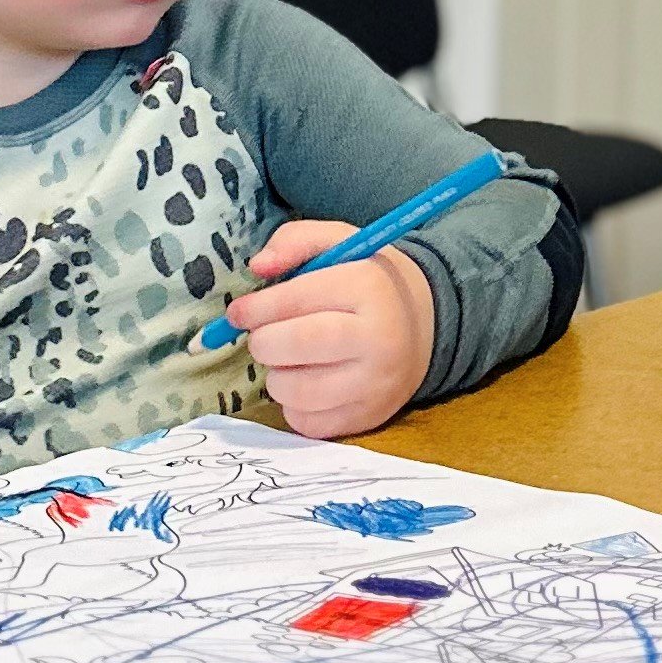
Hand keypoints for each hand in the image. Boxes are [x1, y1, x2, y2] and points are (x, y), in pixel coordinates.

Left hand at [230, 220, 436, 439]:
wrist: (423, 327)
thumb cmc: (368, 282)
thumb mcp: (340, 243)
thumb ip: (294, 241)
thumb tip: (259, 267)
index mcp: (369, 288)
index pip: (297, 299)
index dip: (256, 308)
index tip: (238, 313)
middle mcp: (378, 339)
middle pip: (294, 345)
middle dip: (262, 342)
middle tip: (263, 337)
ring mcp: (375, 384)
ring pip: (293, 390)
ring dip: (276, 375)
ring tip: (289, 360)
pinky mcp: (367, 417)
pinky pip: (305, 421)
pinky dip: (293, 404)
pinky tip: (307, 383)